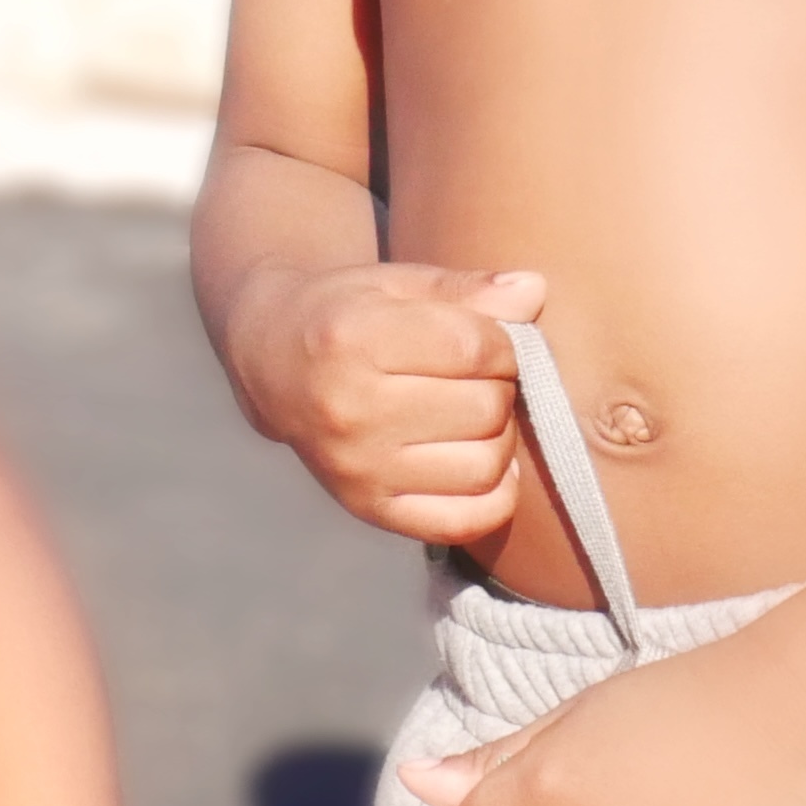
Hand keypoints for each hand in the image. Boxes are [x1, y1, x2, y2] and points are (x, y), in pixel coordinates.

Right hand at [237, 262, 543, 543]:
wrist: (271, 361)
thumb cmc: (345, 314)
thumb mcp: (395, 283)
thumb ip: (466, 288)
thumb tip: (534, 292)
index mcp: (351, 339)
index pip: (477, 348)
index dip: (503, 341)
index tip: (486, 339)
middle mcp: (349, 411)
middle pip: (486, 407)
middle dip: (499, 385)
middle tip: (475, 376)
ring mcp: (357, 468)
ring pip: (485, 464)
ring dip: (498, 437)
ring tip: (471, 415)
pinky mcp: (366, 508)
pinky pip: (464, 521)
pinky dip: (492, 494)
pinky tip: (475, 459)